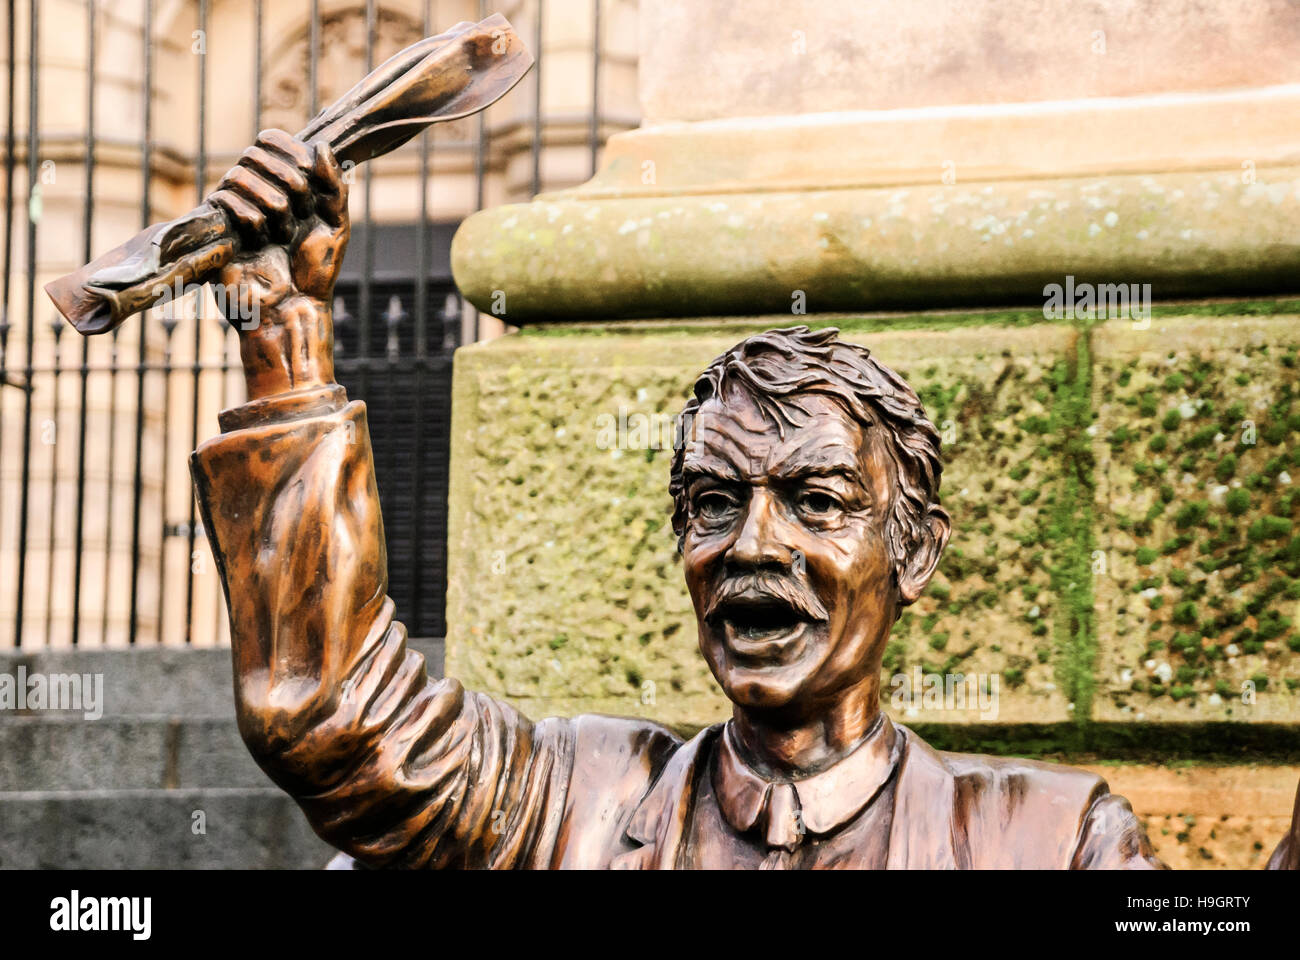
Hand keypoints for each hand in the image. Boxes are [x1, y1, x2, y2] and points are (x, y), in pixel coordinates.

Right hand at [210, 129, 349, 399]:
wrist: (293, 309)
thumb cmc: (316, 272)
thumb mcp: (336, 225)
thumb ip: (334, 185)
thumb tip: (318, 145)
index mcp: (284, 187)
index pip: (272, 141)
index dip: (288, 149)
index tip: (309, 175)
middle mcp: (257, 194)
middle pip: (254, 153)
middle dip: (283, 178)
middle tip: (298, 210)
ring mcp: (235, 210)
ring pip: (237, 173)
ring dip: (268, 200)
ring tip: (280, 232)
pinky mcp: (217, 231)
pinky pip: (223, 200)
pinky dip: (248, 215)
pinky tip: (259, 239)